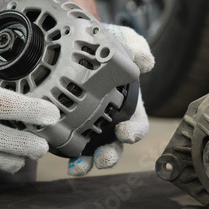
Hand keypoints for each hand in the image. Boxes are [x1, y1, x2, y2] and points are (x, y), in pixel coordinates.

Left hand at [68, 24, 154, 175]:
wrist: (78, 40)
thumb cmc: (107, 45)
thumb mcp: (124, 41)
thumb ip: (137, 48)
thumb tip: (146, 63)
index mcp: (129, 105)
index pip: (136, 125)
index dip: (133, 132)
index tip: (124, 132)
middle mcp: (112, 120)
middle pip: (115, 145)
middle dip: (110, 155)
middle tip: (103, 157)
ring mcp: (92, 126)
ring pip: (93, 151)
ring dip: (88, 163)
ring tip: (79, 168)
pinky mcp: (72, 127)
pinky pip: (71, 146)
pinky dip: (67, 156)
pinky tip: (61, 159)